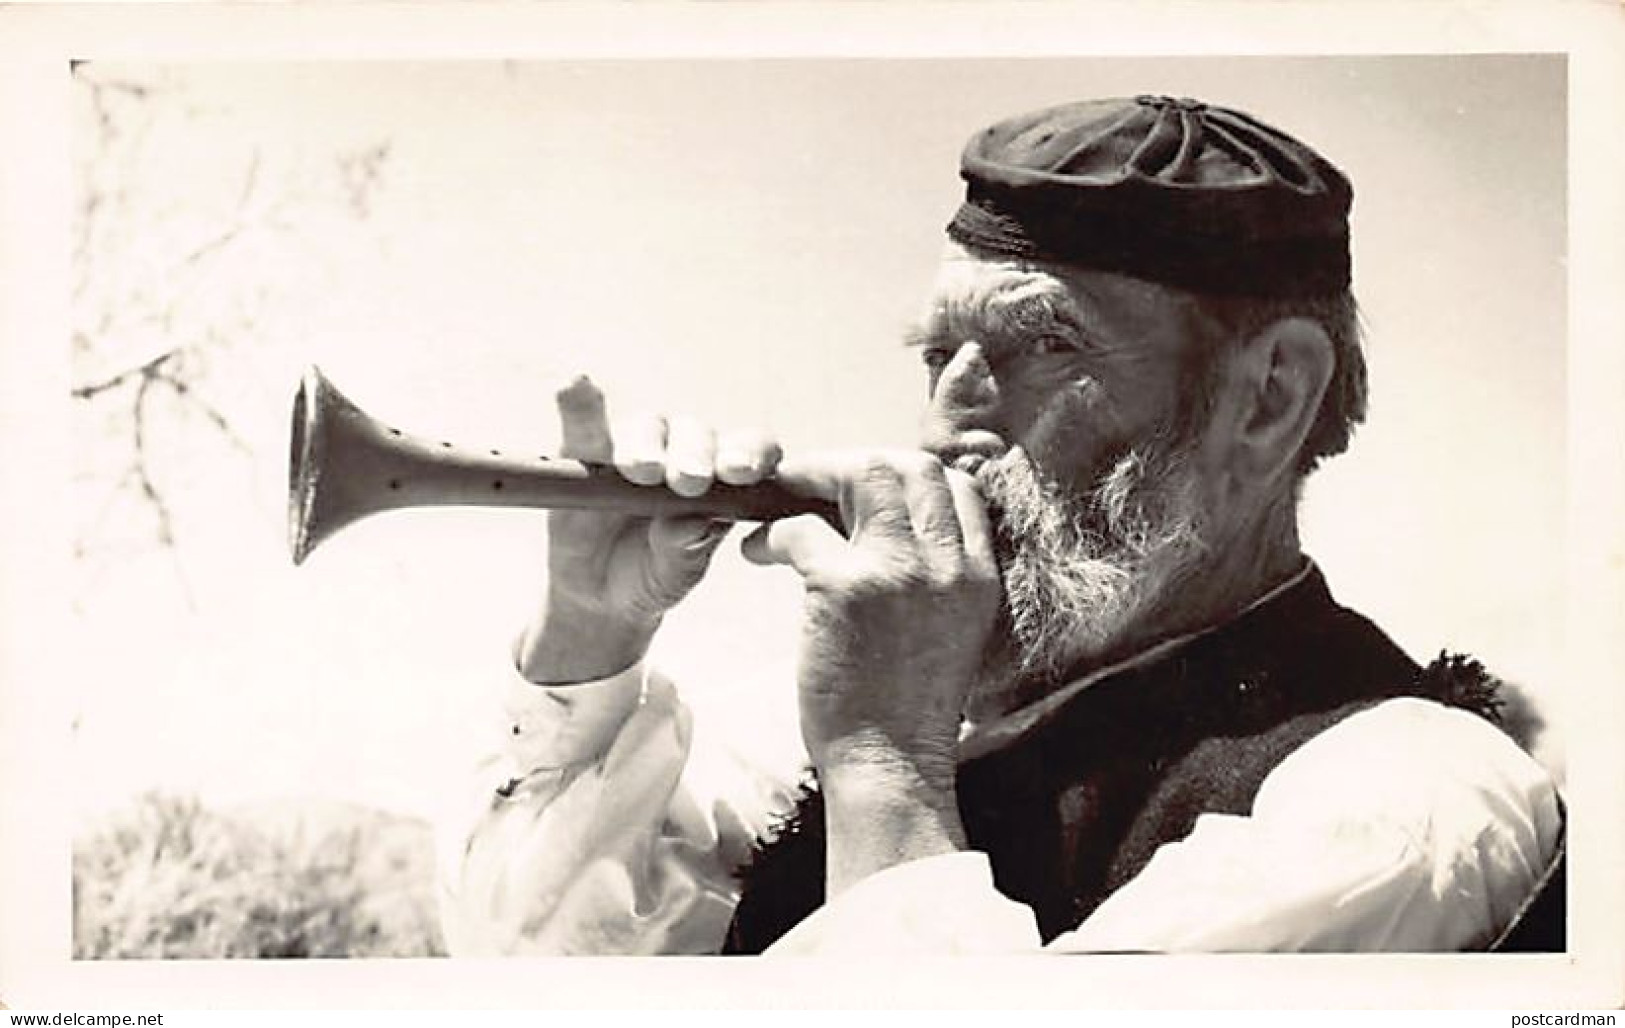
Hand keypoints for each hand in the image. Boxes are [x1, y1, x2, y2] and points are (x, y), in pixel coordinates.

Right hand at [516, 376, 781, 683]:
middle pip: (696, 435)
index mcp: (721, 479)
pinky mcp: (584, 450)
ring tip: (643, 470)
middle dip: (695, 455)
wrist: (599, 594)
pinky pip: (583, 423)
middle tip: (690, 481)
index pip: (748, 451)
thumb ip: (686, 550)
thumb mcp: (675, 575)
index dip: (750, 453)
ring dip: (647, 445)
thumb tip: (698, 523)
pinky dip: (580, 405)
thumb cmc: (653, 576)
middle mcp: (681, 452)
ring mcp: (634, 448)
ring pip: (649, 427)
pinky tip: (575, 383)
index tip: (741, 473)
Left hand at [742, 451, 1000, 891]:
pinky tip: (755, 554)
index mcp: (977, 574)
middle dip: (853, 465)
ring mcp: (901, 572)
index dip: (903, 475)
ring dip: (812, 480)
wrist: (892, 768)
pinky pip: (801, 528)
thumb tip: (884, 527)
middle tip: (809, 485)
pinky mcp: (848, 590)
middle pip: (909, 465)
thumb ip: (933, 576)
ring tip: (779, 503)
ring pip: (864, 474)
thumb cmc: (904, 708)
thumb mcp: (948, 630)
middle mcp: (948, 564)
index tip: (859, 494)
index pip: (955, 485)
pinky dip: (770, 534)